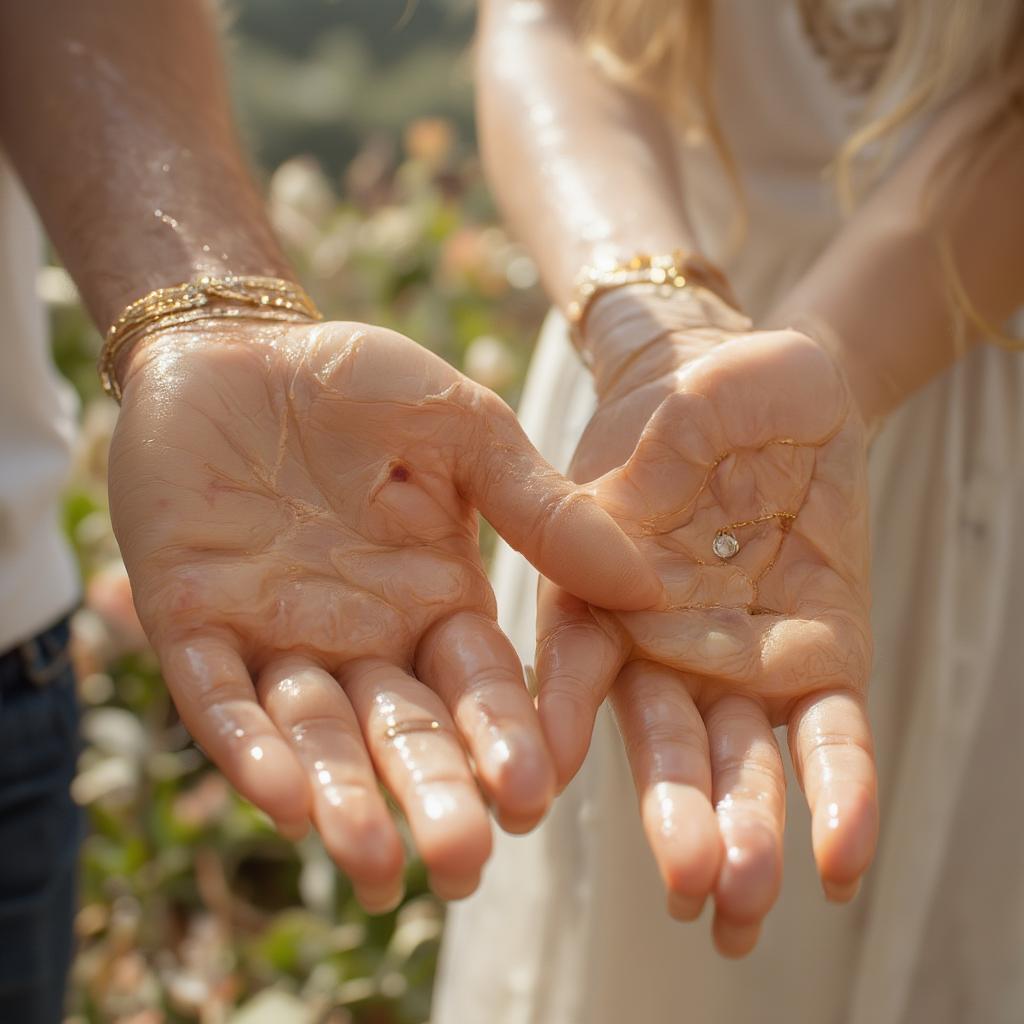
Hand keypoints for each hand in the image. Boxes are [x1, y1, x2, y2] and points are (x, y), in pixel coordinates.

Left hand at [108, 319, 659, 909]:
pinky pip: (218, 696)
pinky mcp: (191, 622)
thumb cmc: (356, 382)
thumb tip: (647, 581)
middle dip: (431, 795)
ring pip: (314, 734)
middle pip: (403, 731)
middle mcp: (361, 636)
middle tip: (461, 864)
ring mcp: (274, 636)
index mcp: (434, 599)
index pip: (478, 686)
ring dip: (341, 797)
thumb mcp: (462, 432)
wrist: (234, 346)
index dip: (504, 740)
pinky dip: (248, 745)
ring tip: (372, 862)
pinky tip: (281, 795)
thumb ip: (538, 506)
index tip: (533, 794)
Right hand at [536, 307, 876, 954]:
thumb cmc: (703, 386)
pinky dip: (838, 795)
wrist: (776, 390)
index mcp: (601, 586)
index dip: (553, 718)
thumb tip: (620, 535)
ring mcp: (742, 658)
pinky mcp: (822, 659)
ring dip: (745, 827)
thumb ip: (648, 461)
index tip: (537, 786)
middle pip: (659, 735)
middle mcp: (662, 639)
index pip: (569, 661)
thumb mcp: (680, 405)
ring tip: (745, 905)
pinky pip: (830, 737)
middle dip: (672, 809)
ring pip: (739, 756)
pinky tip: (838, 866)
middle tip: (687, 884)